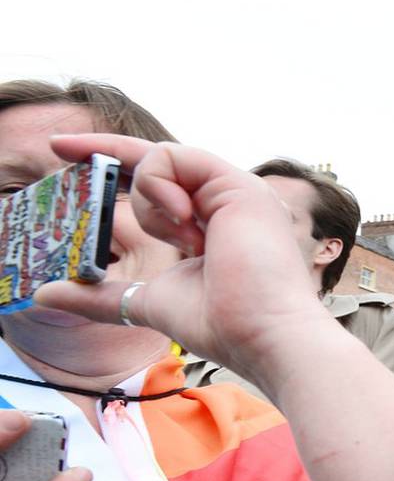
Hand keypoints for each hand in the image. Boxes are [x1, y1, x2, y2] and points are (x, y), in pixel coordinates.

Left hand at [34, 135, 331, 390]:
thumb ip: (102, 294)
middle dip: (106, 153)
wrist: (261, 334)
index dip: (112, 161)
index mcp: (213, 222)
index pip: (158, 183)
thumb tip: (46, 294)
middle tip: (57, 146)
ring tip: (179, 237)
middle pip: (154, 165)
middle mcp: (226, 200)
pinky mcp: (236, 183)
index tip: (61, 151)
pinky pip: (172, 156)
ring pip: (160, 160)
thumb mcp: (146, 300)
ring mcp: (234, 189)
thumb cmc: (222, 323)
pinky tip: (182, 221)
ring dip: (147, 197)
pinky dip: (157, 183)